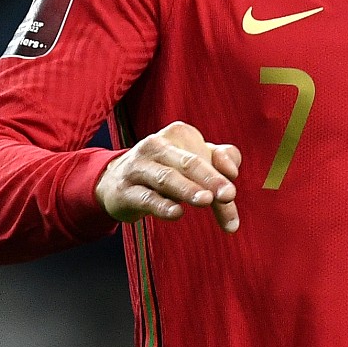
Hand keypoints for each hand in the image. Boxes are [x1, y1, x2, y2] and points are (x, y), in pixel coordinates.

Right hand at [96, 121, 241, 231]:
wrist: (114, 182)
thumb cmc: (167, 169)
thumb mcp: (194, 160)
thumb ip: (221, 163)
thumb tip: (233, 173)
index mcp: (178, 134)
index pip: (206, 153)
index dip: (222, 166)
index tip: (233, 189)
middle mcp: (156, 146)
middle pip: (188, 162)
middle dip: (210, 179)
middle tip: (229, 195)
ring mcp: (137, 167)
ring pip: (167, 178)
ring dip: (188, 189)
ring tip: (207, 201)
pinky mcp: (124, 191)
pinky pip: (146, 197)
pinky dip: (162, 205)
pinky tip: (177, 213)